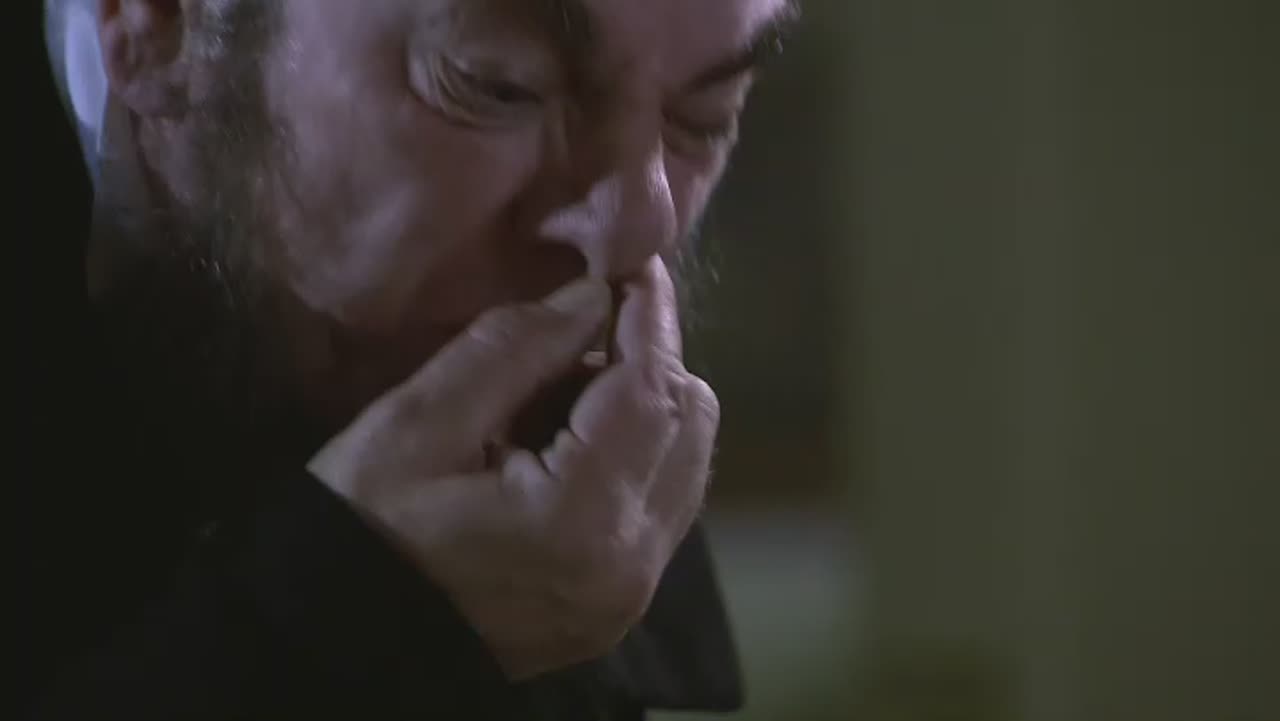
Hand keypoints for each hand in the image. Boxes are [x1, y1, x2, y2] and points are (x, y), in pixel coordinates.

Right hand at [308, 258, 719, 679]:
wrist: (348, 640)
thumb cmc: (364, 529)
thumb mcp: (417, 424)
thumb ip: (511, 350)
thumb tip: (591, 296)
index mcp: (582, 516)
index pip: (651, 389)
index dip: (650, 315)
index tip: (637, 262)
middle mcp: (630, 561)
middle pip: (688, 422)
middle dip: (648, 357)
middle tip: (579, 327)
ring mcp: (631, 590)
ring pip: (685, 461)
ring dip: (646, 404)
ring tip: (564, 388)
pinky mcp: (619, 601)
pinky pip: (662, 502)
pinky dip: (636, 452)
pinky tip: (570, 439)